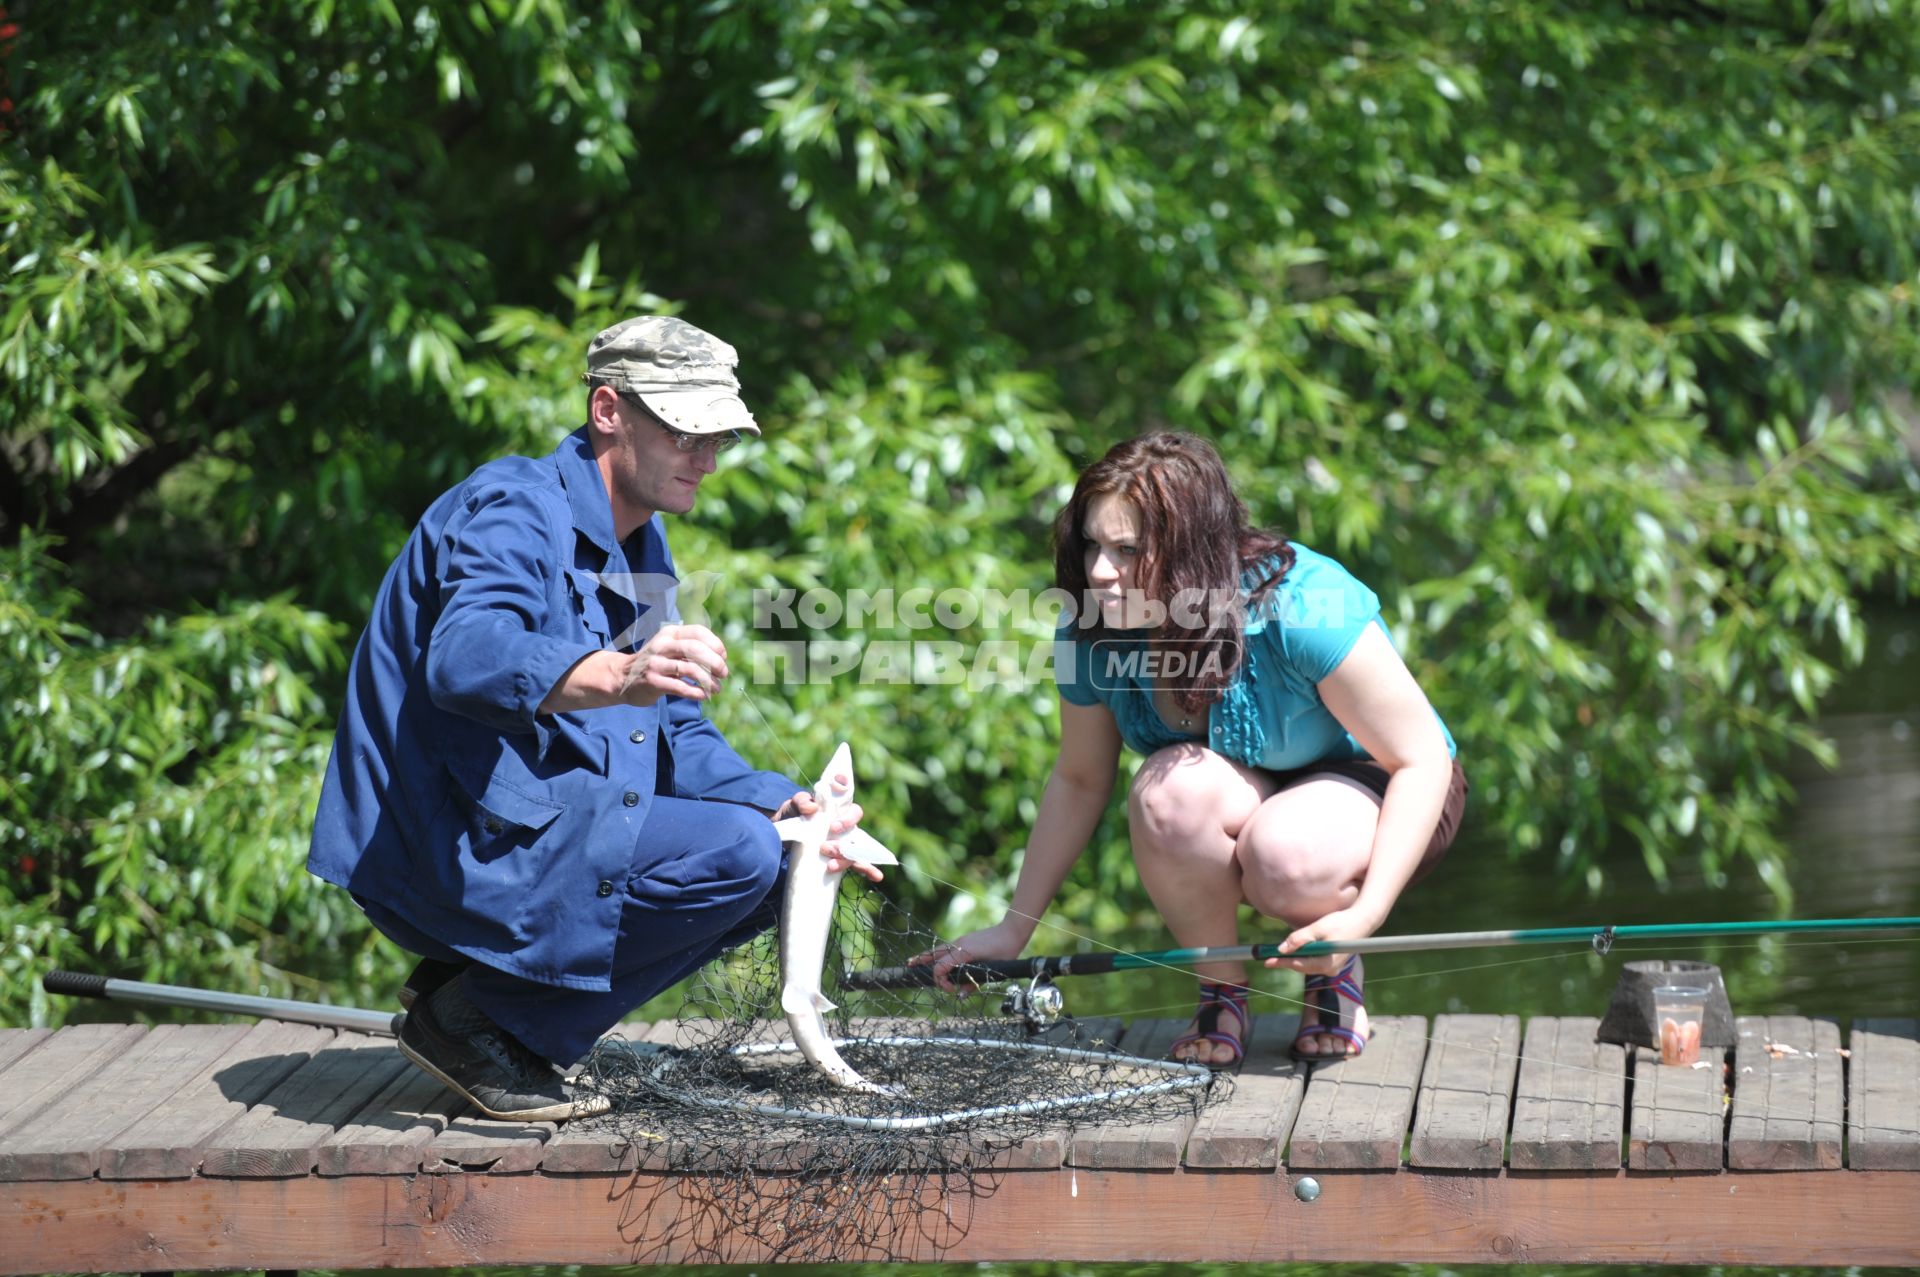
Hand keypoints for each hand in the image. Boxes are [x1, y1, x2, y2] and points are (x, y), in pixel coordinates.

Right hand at [614, 624, 729, 705]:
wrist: (621, 677)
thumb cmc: (655, 663)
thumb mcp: (669, 648)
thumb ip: (690, 649)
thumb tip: (720, 658)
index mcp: (669, 634)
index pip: (698, 632)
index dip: (715, 644)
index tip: (723, 657)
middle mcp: (662, 646)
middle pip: (696, 649)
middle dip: (715, 662)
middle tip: (723, 673)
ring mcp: (656, 664)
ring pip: (691, 669)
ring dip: (709, 681)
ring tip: (716, 688)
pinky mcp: (653, 682)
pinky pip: (681, 687)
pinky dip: (697, 692)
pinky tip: (704, 696)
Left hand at [771, 790, 879, 881]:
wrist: (780, 836)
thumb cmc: (793, 816)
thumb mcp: (793, 806)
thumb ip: (801, 802)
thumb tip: (812, 808)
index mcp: (837, 813)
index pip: (854, 812)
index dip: (849, 820)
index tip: (834, 827)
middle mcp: (845, 830)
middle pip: (857, 836)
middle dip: (844, 845)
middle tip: (825, 848)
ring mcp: (843, 846)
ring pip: (855, 853)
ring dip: (846, 861)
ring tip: (830, 867)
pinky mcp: (838, 859)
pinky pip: (858, 865)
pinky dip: (869, 870)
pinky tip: (877, 877)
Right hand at [908, 919, 1028, 993]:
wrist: (1013, 932)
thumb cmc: (1005, 952)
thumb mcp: (991, 972)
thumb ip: (974, 984)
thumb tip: (961, 995)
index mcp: (963, 952)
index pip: (941, 967)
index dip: (940, 981)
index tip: (950, 990)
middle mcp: (959, 945)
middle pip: (933, 954)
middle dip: (920, 961)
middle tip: (909, 966)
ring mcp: (961, 941)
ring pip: (939, 950)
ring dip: (928, 957)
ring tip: (916, 962)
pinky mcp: (965, 941)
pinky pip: (948, 948)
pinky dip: (939, 954)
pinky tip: (938, 959)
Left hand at [1264, 906, 1382, 975]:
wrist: (1363, 921)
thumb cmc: (1342, 923)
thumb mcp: (1318, 928)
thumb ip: (1300, 939)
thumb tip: (1282, 949)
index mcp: (1326, 963)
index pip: (1298, 965)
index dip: (1281, 962)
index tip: (1266, 961)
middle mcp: (1329, 969)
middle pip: (1302, 966)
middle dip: (1286, 960)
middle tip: (1268, 956)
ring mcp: (1332, 967)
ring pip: (1307, 964)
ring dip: (1295, 958)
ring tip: (1278, 954)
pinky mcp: (1333, 961)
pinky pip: (1314, 961)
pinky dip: (1304, 955)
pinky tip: (1296, 950)